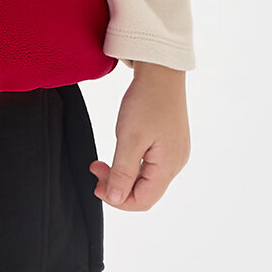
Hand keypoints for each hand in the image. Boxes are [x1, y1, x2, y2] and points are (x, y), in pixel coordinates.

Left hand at [89, 62, 189, 210]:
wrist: (161, 70)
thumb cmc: (146, 101)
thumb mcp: (130, 138)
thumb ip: (123, 172)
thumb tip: (116, 198)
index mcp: (168, 166)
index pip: (143, 201)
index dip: (118, 200)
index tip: (96, 186)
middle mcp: (176, 163)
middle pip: (145, 191)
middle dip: (117, 186)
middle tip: (95, 170)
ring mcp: (175, 152)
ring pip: (146, 177)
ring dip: (122, 174)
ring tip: (101, 162)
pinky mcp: (170, 141)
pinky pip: (150, 164)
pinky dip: (132, 163)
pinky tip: (121, 152)